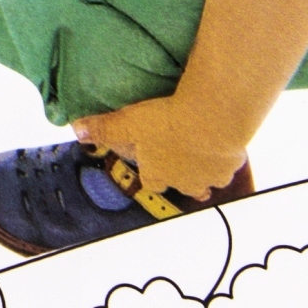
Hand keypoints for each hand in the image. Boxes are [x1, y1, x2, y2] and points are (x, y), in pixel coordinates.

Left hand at [72, 97, 249, 204]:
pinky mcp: (230, 166)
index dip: (151, 169)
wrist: (211, 122)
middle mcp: (183, 183)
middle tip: (178, 151)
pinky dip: (223, 156)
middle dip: (179, 173)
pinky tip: (221, 138)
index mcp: (157, 175)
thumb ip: (102, 128)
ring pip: (205, 180)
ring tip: (201, 146)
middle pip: (181, 184)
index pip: (152, 181)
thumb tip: (76, 130)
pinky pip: (226, 166)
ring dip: (202, 167)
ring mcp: (209, 178)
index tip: (152, 155)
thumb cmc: (165, 123)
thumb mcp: (126, 122)